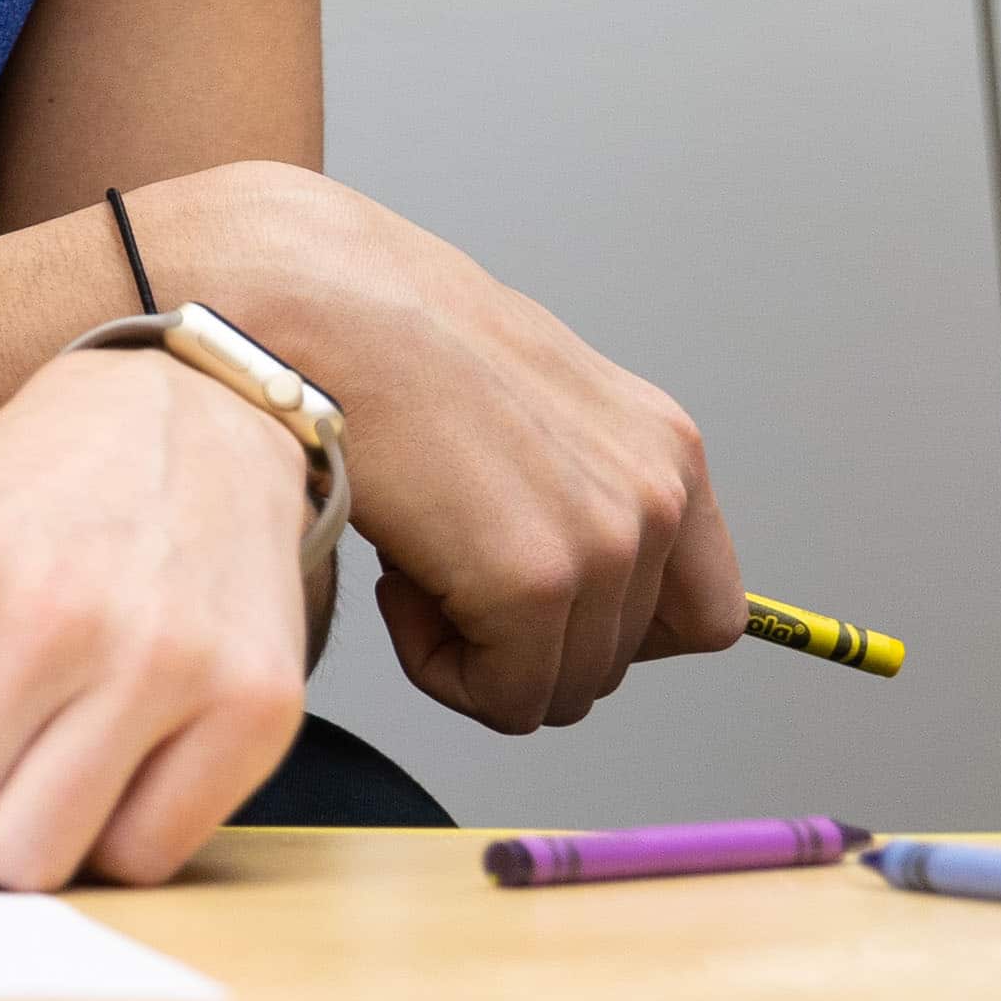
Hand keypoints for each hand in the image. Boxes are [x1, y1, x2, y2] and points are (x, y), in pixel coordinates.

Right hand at [167, 162, 743, 729]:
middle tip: (436, 555)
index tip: (516, 589)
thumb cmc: (374, 330)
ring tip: (411, 552)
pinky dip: (437, 665)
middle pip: (616, 661)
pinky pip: (503, 700)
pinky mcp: (535, 582)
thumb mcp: (519, 394)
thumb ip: (574, 477)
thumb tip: (567, 579)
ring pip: (560, 689)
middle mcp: (658, 492)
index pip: (700, 614)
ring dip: (476, 647)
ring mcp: (607, 541)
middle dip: (521, 636)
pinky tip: (392, 576)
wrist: (300, 300)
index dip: (601, 626)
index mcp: (664, 445)